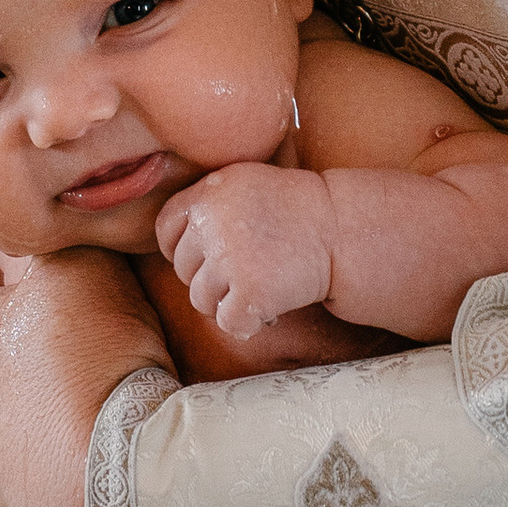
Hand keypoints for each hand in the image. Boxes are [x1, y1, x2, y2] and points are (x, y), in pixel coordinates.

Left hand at [0, 246, 170, 506]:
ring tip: (111, 439)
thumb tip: (18, 205)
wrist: (130, 501)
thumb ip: (40, 237)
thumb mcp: (75, 271)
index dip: (40, 296)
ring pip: (14, 453)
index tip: (87, 308)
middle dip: (40, 374)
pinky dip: (64, 503)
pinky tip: (105, 491)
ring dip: (51, 443)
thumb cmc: (98, 379)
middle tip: (106, 374)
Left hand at [155, 163, 334, 342]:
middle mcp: (212, 224)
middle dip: (209, 279)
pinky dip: (246, 323)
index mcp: (208, 193)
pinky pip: (228, 322)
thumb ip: (209, 203)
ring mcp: (229, 259)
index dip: (179, 249)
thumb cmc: (297, 208)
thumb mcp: (246, 183)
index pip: (165, 229)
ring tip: (258, 290)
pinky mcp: (250, 291)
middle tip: (244, 275)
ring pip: (200, 300)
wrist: (342, 229)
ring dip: (226, 303)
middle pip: (183, 269)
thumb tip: (171, 242)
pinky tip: (269, 309)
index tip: (204, 258)